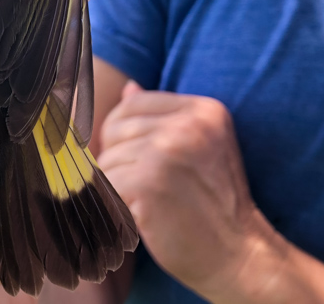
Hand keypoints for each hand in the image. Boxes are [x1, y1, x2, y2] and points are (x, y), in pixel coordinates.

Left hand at [97, 82, 286, 302]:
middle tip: (146, 187)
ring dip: (117, 183)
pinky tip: (140, 213)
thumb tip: (127, 88)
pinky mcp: (149, 182)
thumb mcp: (200, 147)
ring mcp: (169, 151)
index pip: (131, 104)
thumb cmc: (212, 203)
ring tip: (148, 202)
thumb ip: (163, 116)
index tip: (138, 160)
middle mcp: (189, 124)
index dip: (121, 133)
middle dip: (118, 159)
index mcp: (204, 110)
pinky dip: (114, 201)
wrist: (238, 256)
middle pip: (115, 129)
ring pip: (107, 158)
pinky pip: (106, 183)